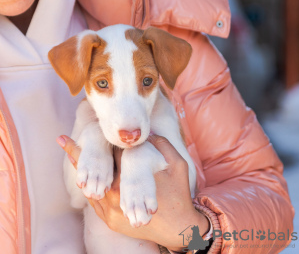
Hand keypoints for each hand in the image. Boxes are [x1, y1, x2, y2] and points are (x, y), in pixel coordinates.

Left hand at [57, 134, 208, 250]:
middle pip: (95, 170)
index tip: (90, 129)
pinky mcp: (111, 221)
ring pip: (90, 186)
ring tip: (68, 154)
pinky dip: (89, 189)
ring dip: (81, 171)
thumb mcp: (178, 165)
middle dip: (78, 153)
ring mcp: (111, 211)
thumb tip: (147, 135)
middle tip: (61, 140)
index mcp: (129, 179)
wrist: (179, 228)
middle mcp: (115, 196)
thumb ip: (163, 146)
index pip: (111, 155)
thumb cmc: (179, 195)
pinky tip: (84, 181)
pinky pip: (95, 203)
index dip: (102, 141)